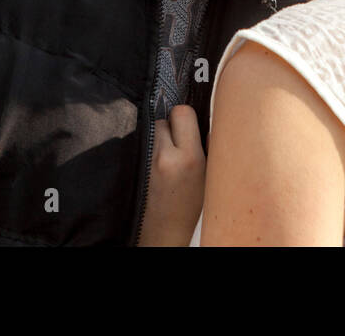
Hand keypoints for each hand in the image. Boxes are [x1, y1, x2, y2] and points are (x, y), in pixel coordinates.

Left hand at [137, 104, 205, 246]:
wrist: (163, 230)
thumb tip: (203, 119)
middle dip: (173, 125)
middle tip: (180, 142)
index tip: (190, 126)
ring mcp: (147, 160)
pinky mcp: (135, 163)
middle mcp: (165, 156)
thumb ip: (207, 146)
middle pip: (165, 117)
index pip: (182, 112)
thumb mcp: (208, 176)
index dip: (187, 116)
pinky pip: (145, 141)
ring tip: (168, 153)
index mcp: (189, 158)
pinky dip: (152, 144)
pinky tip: (158, 160)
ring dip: (161, 134)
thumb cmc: (189, 206)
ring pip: (154, 128)